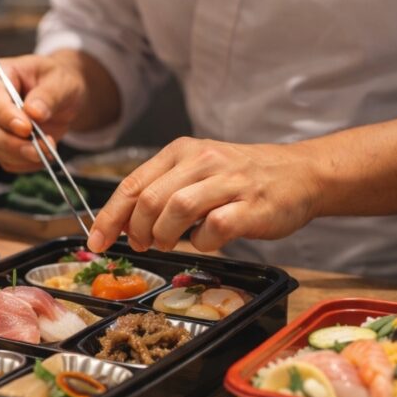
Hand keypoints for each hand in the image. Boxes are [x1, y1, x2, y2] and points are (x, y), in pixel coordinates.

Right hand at [0, 54, 85, 171]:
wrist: (63, 96)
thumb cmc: (57, 80)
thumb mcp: (59, 81)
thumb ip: (47, 95)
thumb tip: (34, 112)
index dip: (5, 115)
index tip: (26, 128)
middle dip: (13, 142)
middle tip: (40, 148)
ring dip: (21, 155)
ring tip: (48, 151)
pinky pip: (5, 161)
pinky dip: (25, 164)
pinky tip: (43, 157)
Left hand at [87, 137, 321, 253]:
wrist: (300, 174)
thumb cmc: (243, 179)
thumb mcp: (197, 172)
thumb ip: (162, 191)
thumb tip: (124, 223)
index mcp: (182, 151)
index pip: (132, 184)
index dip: (109, 216)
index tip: (96, 241)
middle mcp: (203, 160)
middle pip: (149, 199)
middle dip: (137, 230)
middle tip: (142, 246)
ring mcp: (228, 182)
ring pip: (177, 209)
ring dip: (165, 235)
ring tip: (168, 243)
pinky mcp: (251, 206)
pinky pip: (214, 227)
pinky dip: (202, 242)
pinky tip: (207, 241)